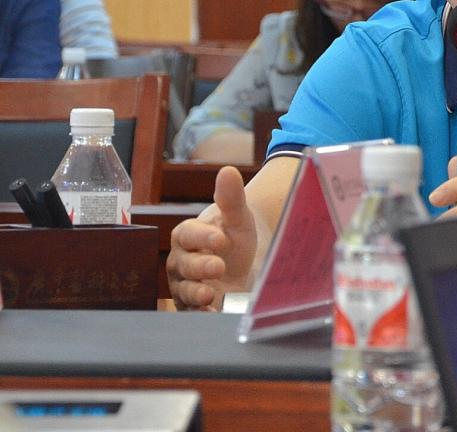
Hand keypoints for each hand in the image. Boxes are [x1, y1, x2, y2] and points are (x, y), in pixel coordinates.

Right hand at [167, 166, 256, 310]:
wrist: (245, 265)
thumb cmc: (235, 237)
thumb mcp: (237, 218)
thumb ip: (231, 198)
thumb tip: (228, 171)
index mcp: (187, 235)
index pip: (188, 234)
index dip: (203, 237)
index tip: (221, 239)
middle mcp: (181, 261)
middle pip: (185, 264)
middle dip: (200, 266)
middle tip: (219, 266)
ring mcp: (184, 285)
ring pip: (183, 290)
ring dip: (195, 293)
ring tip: (209, 295)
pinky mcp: (192, 306)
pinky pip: (190, 312)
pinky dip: (199, 314)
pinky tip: (212, 314)